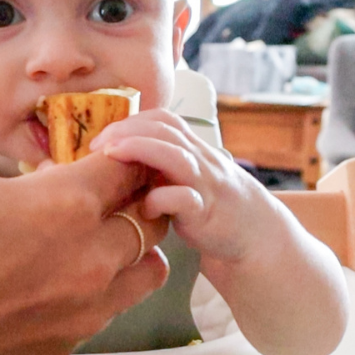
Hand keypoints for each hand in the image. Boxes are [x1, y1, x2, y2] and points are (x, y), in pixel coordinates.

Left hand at [89, 108, 268, 262]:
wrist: (258, 235)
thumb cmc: (211, 205)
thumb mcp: (187, 177)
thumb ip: (160, 164)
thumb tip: (111, 159)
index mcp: (193, 150)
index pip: (163, 119)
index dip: (131, 120)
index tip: (102, 135)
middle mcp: (200, 161)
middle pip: (164, 130)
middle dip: (126, 130)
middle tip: (96, 144)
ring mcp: (205, 185)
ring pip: (175, 156)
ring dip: (139, 149)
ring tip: (110, 155)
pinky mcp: (206, 213)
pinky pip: (184, 199)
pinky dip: (160, 198)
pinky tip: (144, 207)